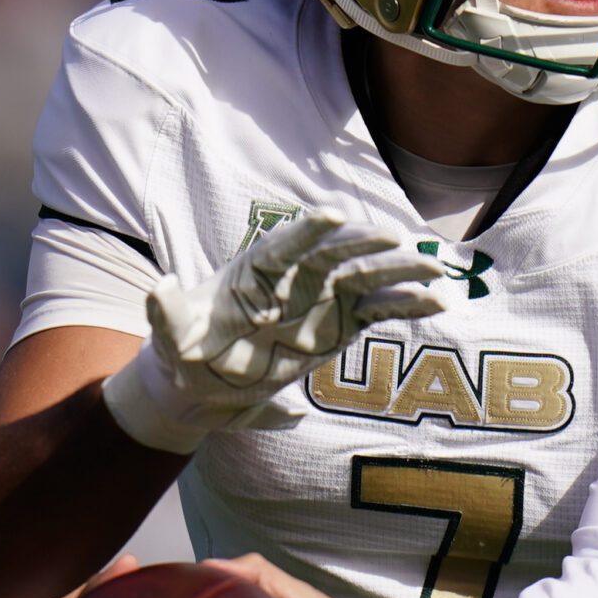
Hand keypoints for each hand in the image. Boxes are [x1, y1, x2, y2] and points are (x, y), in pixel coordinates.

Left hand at [102, 210, 443, 452]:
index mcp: (254, 271)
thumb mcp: (170, 335)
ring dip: (400, 276)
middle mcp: (293, 278)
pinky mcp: (339, 325)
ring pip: (366, 281)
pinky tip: (439, 304)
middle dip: (367, 248)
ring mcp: (320, 300)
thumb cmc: (184, 351)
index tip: (334, 214)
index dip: (308, 229)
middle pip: (335, 256)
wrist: (202, 384)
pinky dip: (406, 307)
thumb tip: (158, 286)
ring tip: (436, 276)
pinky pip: (378, 311)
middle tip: (399, 241)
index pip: (284, 245)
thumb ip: (167, 311)